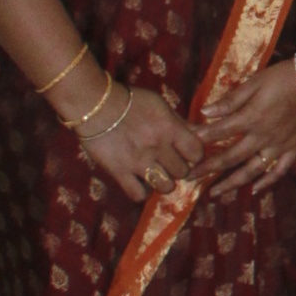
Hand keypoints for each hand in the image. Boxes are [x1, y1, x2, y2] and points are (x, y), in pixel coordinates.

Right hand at [78, 86, 206, 204]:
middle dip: (178, 168)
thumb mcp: (159, 105)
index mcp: (170, 128)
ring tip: (156, 174)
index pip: (197, 152)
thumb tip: (200, 133)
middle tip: (168, 162)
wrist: (94, 104)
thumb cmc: (129, 100)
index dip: (194, 155)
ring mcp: (138, 162)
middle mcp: (158, 147)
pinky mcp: (119, 172)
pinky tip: (140, 182)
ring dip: (163, 182)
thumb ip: (179, 122)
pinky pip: (139, 194)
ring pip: (166, 187)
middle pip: (183, 171)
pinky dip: (142, 192)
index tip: (186, 153)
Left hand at [196, 59, 295, 196]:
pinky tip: (254, 190)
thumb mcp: (255, 82)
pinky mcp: (293, 149)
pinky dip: (267, 182)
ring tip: (215, 193)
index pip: (218, 132)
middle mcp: (262, 137)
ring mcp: (279, 146)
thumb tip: (205, 112)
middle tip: (189, 177)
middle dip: (207, 168)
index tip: (183, 145)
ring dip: (232, 183)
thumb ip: (231, 100)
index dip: (199, 139)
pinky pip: (279, 170)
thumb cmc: (284, 77)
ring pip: (252, 170)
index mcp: (251, 118)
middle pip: (230, 157)